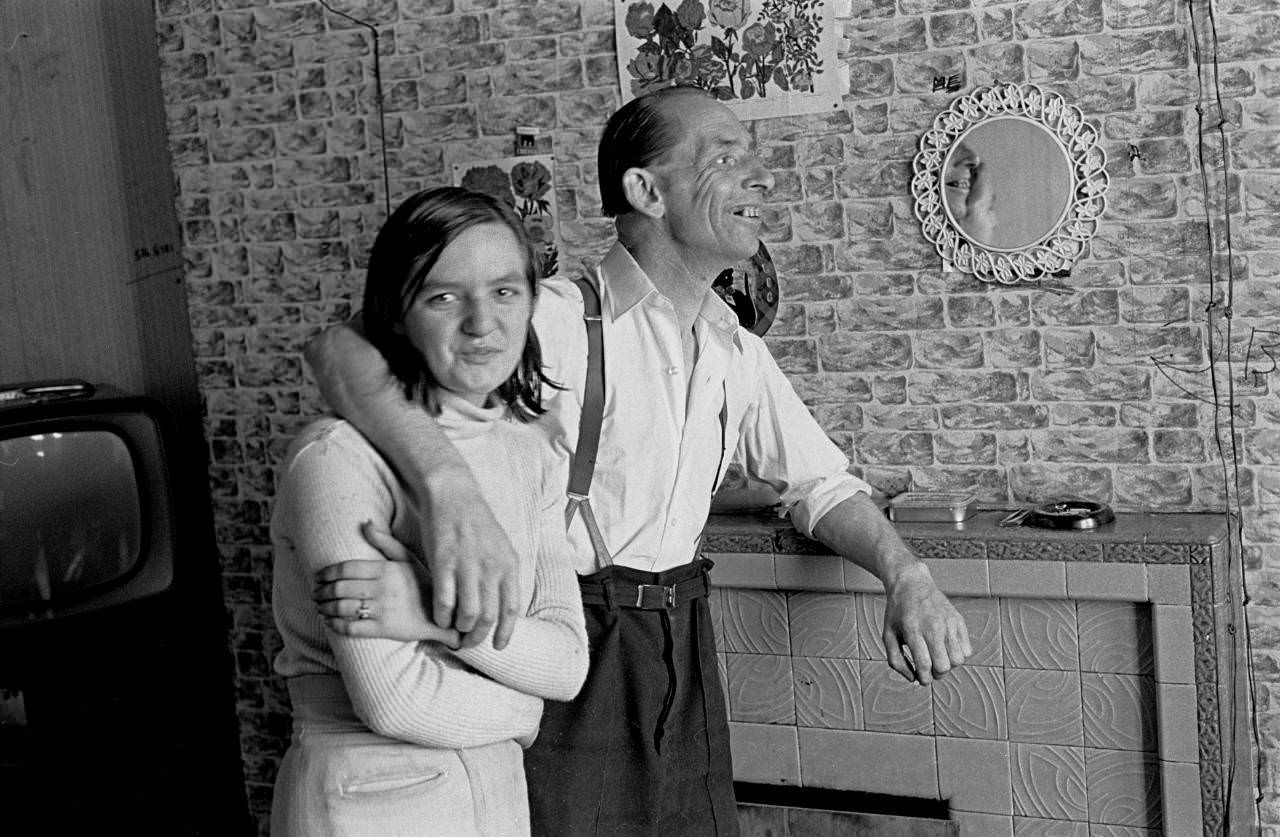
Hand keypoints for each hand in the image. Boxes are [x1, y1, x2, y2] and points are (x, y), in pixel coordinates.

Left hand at [313, 521, 460, 646]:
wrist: (445, 615)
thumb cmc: (424, 584)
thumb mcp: (409, 558)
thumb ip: (386, 542)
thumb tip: (365, 523)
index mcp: (387, 569)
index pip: (346, 569)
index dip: (326, 573)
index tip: (318, 577)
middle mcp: (383, 588)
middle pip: (340, 588)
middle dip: (321, 592)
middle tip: (315, 594)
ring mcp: (383, 609)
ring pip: (342, 608)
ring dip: (325, 608)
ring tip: (320, 607)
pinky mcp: (384, 629)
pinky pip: (351, 627)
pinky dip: (335, 625)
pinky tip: (330, 622)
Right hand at [421, 466, 522, 649]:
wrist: (454, 495)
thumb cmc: (476, 522)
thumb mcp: (501, 547)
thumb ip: (503, 574)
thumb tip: (505, 604)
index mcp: (509, 564)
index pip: (511, 609)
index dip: (505, 632)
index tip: (498, 645)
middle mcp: (491, 568)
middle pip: (488, 617)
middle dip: (478, 637)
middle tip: (469, 642)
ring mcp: (467, 566)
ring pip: (467, 614)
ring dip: (460, 629)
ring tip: (454, 632)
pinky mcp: (443, 563)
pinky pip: (444, 601)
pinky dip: (441, 616)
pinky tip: (439, 618)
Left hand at [881, 562, 970, 685]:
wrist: (912, 583)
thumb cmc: (898, 612)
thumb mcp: (887, 634)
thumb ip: (895, 660)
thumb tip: (913, 680)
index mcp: (913, 630)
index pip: (924, 665)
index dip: (923, 678)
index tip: (921, 678)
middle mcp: (933, 626)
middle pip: (944, 666)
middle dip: (936, 674)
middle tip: (929, 668)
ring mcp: (948, 623)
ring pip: (958, 660)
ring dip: (948, 666)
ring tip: (938, 657)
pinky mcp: (959, 620)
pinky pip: (967, 650)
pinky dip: (958, 655)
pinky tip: (946, 648)